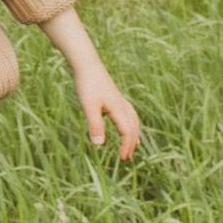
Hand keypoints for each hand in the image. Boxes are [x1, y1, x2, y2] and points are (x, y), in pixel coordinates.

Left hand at [49, 16, 139, 163]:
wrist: (87, 64)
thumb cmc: (87, 85)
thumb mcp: (89, 107)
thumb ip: (95, 125)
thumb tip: (99, 144)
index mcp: (118, 109)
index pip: (127, 132)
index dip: (126, 146)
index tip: (122, 158)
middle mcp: (122, 105)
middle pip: (133, 127)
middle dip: (132, 143)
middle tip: (127, 157)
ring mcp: (119, 100)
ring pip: (133, 120)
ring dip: (134, 133)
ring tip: (135, 144)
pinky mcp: (114, 96)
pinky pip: (128, 113)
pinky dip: (130, 122)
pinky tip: (124, 123)